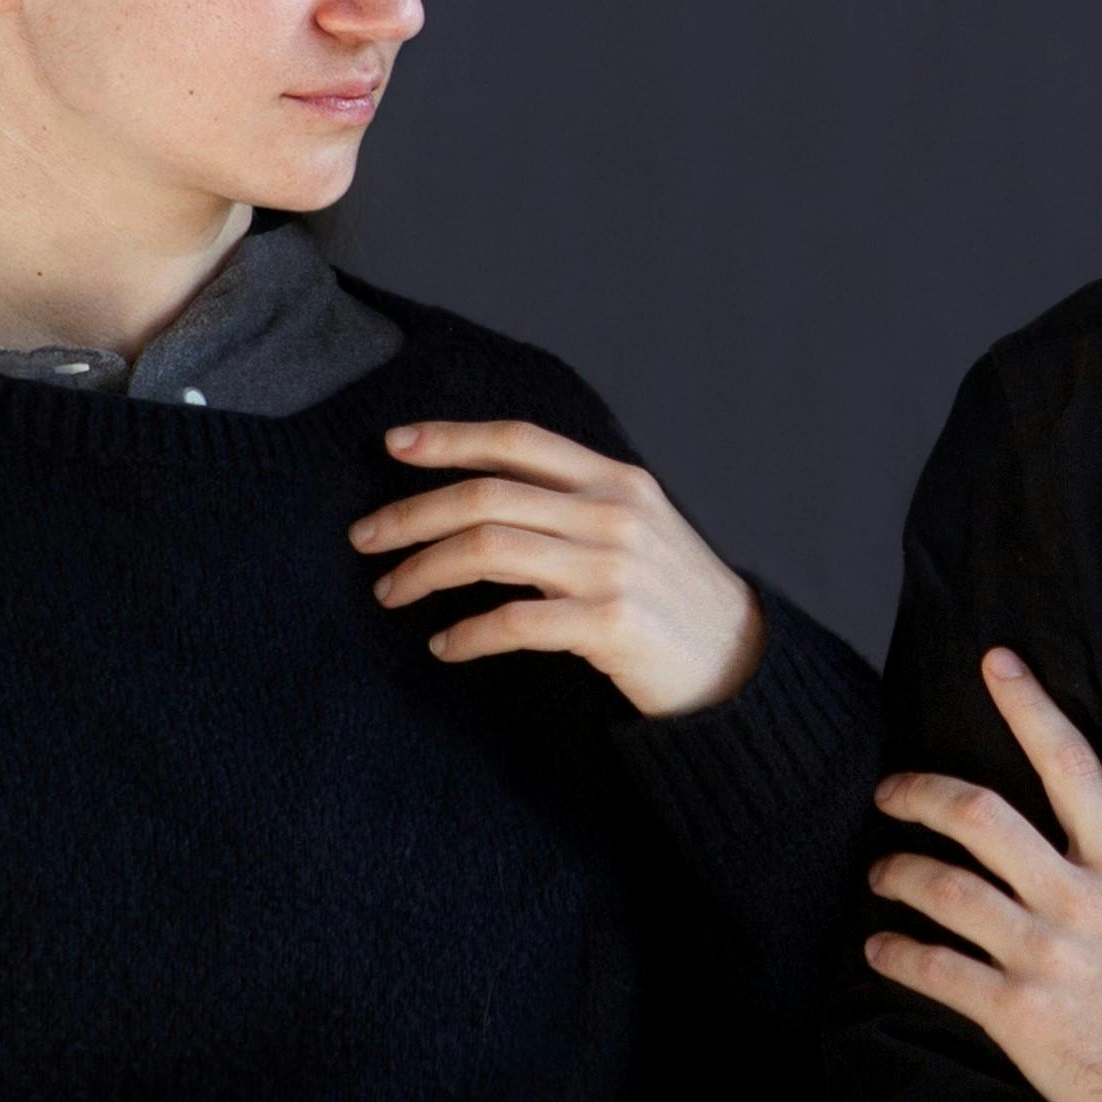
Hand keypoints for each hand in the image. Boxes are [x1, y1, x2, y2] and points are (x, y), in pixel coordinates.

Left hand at [349, 419, 764, 717]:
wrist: (737, 664)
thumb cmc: (672, 597)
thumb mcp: (635, 528)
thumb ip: (574, 503)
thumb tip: (483, 495)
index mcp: (616, 479)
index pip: (518, 441)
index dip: (451, 437)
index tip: (394, 444)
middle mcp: (613, 512)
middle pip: (487, 494)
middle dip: (411, 513)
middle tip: (364, 537)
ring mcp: (612, 566)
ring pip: (488, 549)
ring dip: (423, 570)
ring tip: (390, 591)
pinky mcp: (610, 623)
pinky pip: (513, 621)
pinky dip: (466, 634)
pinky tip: (444, 647)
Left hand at [864, 646, 1101, 1101]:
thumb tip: (1050, 845)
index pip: (1071, 763)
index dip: (1029, 705)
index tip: (994, 660)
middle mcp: (1079, 899)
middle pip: (979, 814)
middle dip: (919, 792)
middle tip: (888, 791)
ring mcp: (1047, 956)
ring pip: (944, 886)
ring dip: (897, 873)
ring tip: (879, 874)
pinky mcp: (1019, 1014)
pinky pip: (936, 968)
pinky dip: (897, 953)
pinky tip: (881, 949)